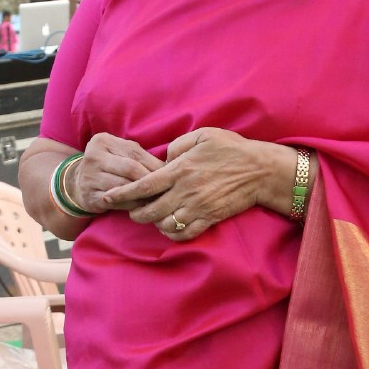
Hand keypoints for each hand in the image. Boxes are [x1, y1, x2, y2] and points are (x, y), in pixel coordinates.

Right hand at [71, 133, 163, 213]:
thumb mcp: (120, 154)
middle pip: (131, 168)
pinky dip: (133, 204)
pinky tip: (143, 206)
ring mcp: (90, 177)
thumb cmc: (109, 167)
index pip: (135, 152)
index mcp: (103, 141)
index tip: (171, 174)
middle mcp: (94, 156)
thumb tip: (171, 165)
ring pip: (125, 186)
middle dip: (151, 180)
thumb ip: (140, 156)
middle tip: (167, 188)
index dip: (155, 164)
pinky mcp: (90, 196)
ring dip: (144, 194)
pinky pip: (118, 201)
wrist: (78, 184)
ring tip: (158, 198)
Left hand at [105, 128, 280, 239]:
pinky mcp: (210, 218)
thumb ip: (178, 146)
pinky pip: (184, 233)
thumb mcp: (203, 135)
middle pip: (149, 210)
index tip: (108, 197)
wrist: (260, 171)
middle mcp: (186, 191)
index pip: (143, 185)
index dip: (123, 193)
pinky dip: (173, 233)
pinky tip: (170, 226)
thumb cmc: (232, 149)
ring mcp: (198, 207)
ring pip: (164, 224)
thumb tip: (163, 159)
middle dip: (135, 212)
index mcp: (180, 169)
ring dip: (154, 223)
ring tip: (152, 217)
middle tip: (131, 210)